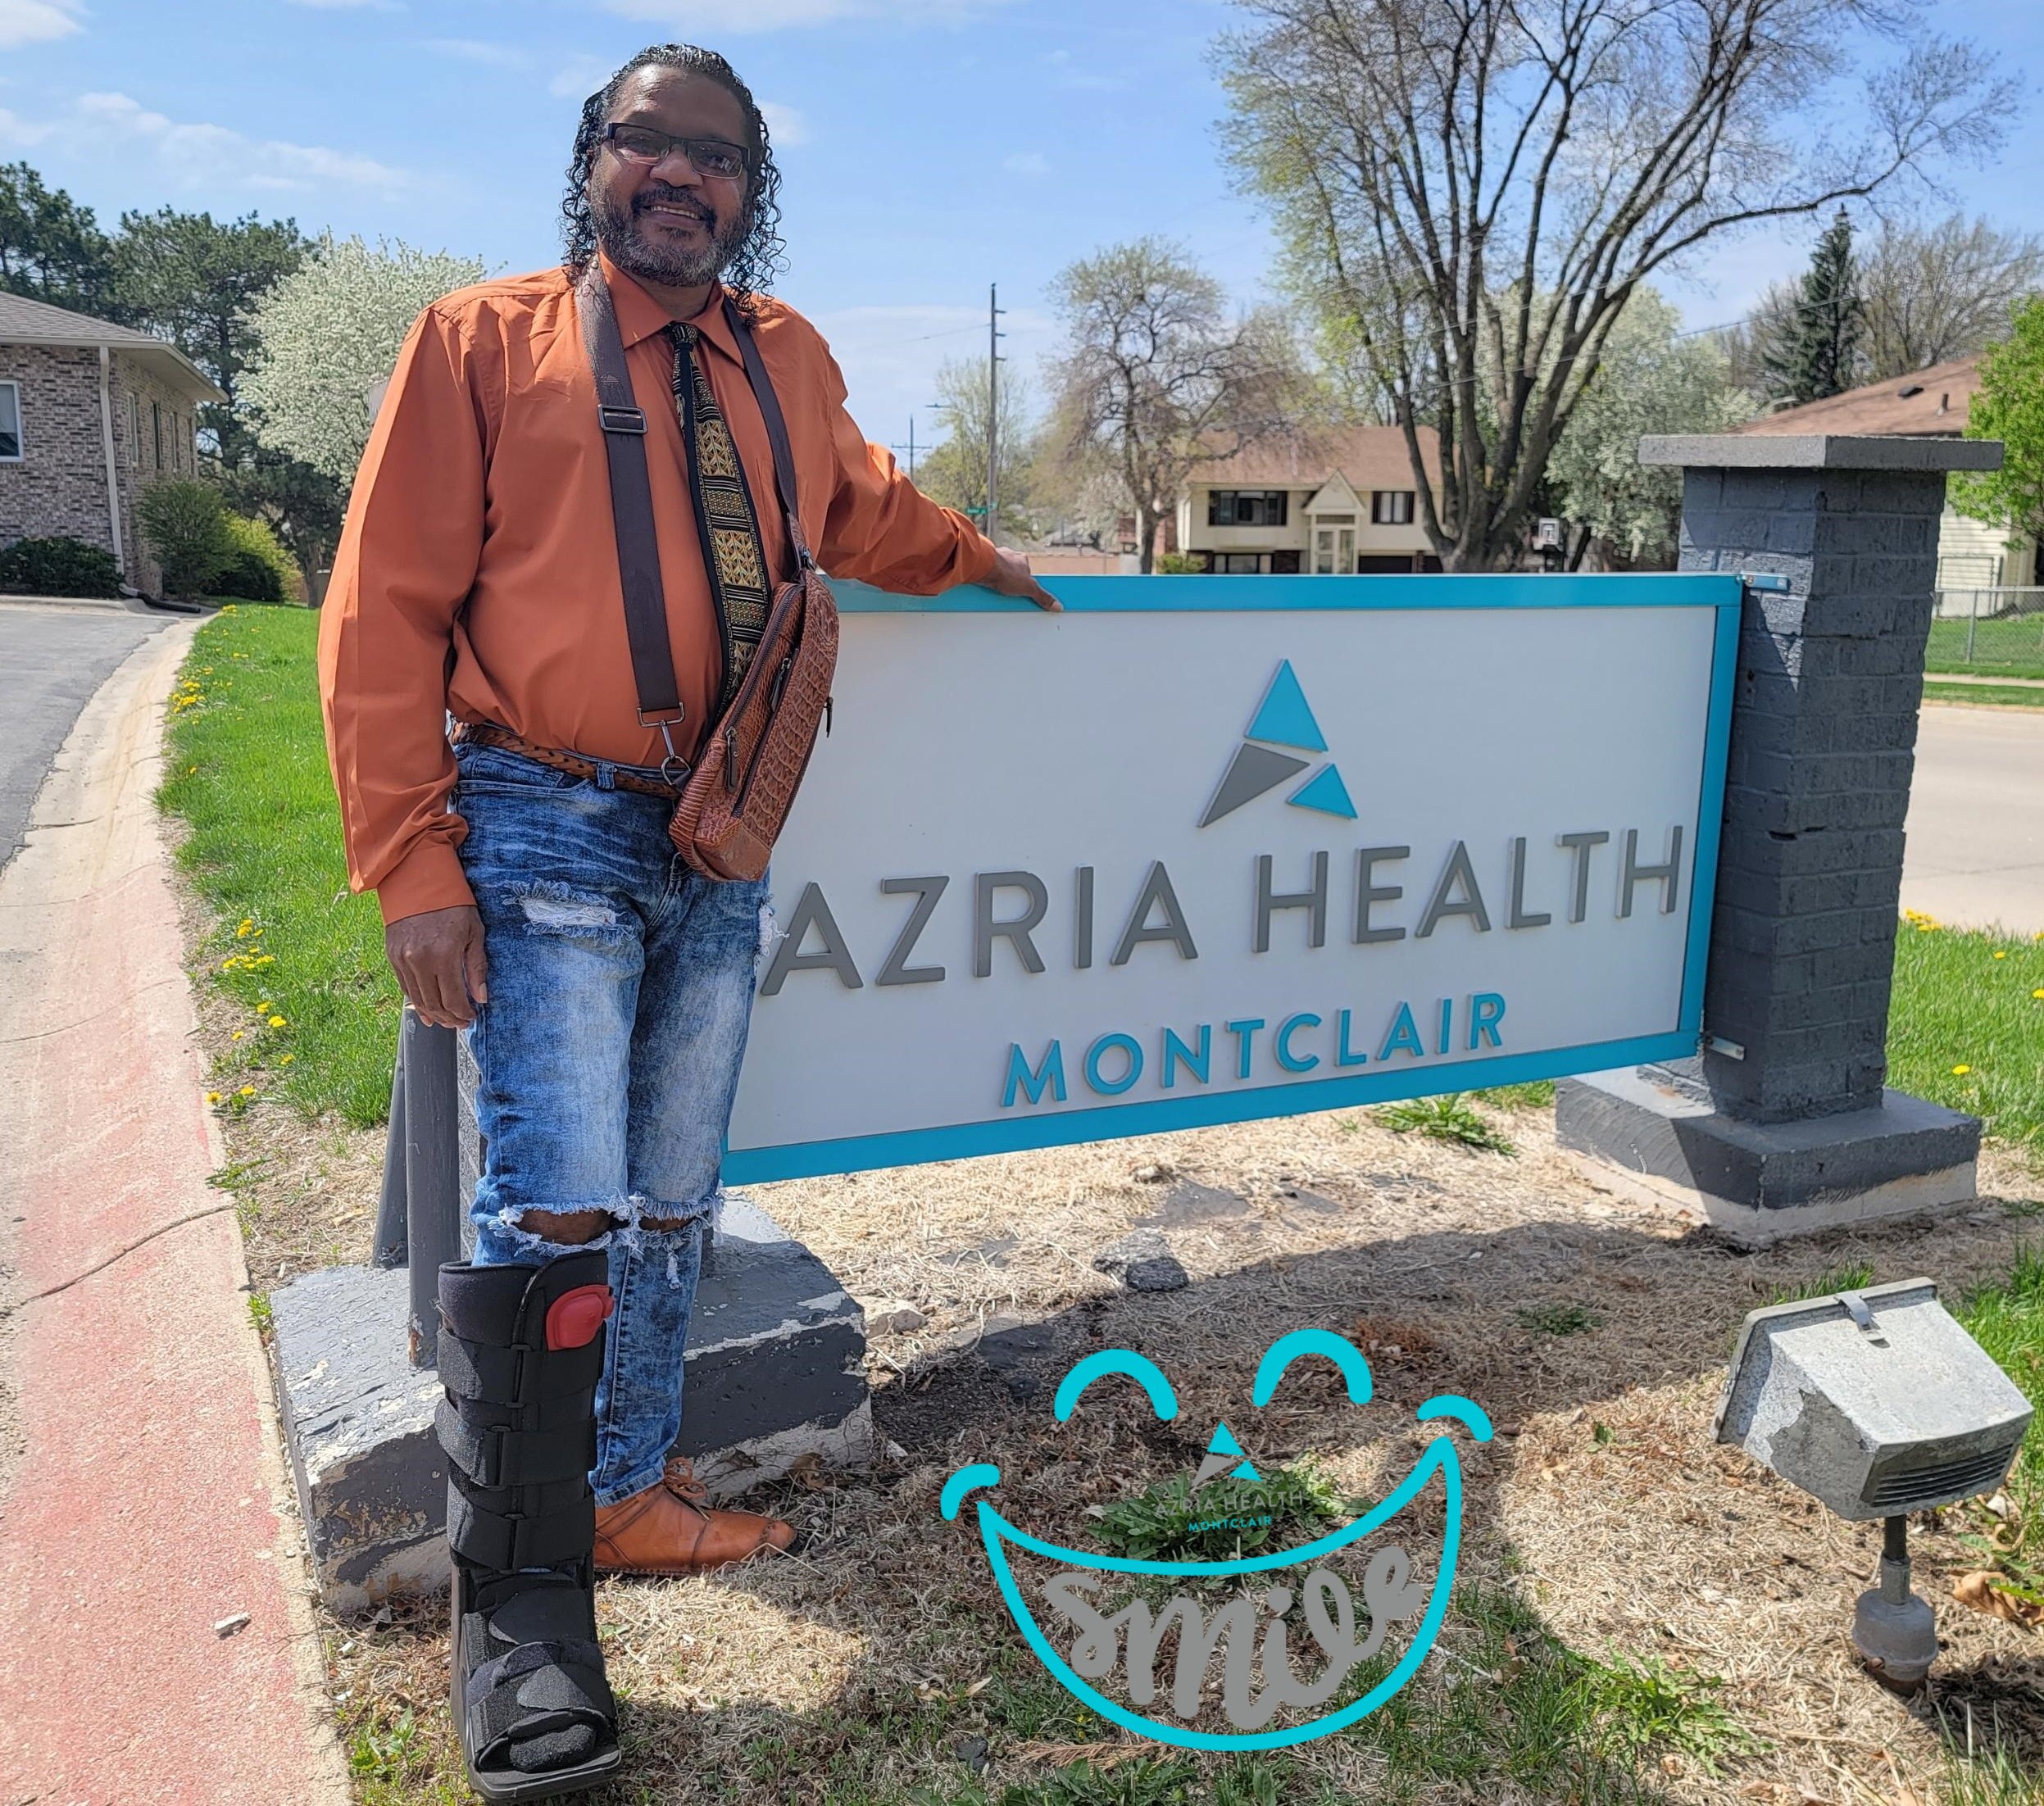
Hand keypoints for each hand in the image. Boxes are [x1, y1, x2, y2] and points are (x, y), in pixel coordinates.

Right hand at [386, 904, 487, 1028]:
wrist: (419, 881)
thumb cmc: (453, 904)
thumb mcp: (475, 932)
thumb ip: (477, 967)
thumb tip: (481, 997)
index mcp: (443, 955)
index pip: (453, 999)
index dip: (463, 1013)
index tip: (471, 1018)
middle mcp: (419, 960)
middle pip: (434, 1004)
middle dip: (449, 1018)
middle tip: (461, 1023)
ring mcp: (402, 959)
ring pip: (418, 999)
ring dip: (433, 1014)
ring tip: (446, 1021)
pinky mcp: (392, 956)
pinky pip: (405, 987)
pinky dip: (417, 1002)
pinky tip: (427, 1010)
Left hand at [983, 546, 1061, 611]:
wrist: (982, 566)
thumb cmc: (1004, 570)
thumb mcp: (1030, 588)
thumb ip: (1043, 597)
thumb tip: (1057, 605)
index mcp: (1022, 559)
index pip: (1028, 574)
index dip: (1026, 586)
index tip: (1026, 595)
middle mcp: (1008, 558)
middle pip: (1012, 576)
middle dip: (1011, 587)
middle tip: (1010, 598)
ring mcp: (994, 561)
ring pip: (998, 576)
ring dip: (997, 586)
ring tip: (997, 596)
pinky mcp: (982, 566)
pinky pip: (986, 577)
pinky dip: (987, 584)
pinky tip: (986, 592)